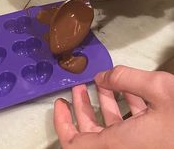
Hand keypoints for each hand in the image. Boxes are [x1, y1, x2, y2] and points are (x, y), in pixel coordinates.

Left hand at [54, 65, 173, 148]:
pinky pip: (130, 128)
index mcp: (117, 145)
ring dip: (104, 105)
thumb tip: (102, 77)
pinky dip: (125, 108)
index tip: (59, 103)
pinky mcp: (151, 142)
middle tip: (79, 89)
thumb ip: (124, 78)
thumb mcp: (159, 88)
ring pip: (111, 129)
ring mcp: (138, 147)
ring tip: (100, 83)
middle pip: (91, 134)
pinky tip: (128, 90)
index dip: (62, 123)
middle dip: (83, 108)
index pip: (74, 143)